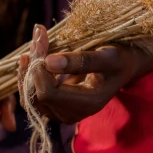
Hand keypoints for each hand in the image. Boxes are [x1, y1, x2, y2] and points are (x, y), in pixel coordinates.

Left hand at [18, 25, 152, 124]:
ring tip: (35, 44)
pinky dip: (29, 76)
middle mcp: (74, 115)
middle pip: (36, 95)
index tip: (41, 42)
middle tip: (38, 37)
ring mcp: (63, 114)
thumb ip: (82, 60)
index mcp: (88, 104)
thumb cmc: (119, 59)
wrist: (124, 67)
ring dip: (28, 69)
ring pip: (30, 97)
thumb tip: (48, 62)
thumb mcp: (107, 56)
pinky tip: (31, 57)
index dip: (39, 69)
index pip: (48, 93)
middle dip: (33, 65)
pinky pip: (32, 96)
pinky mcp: (56, 109)